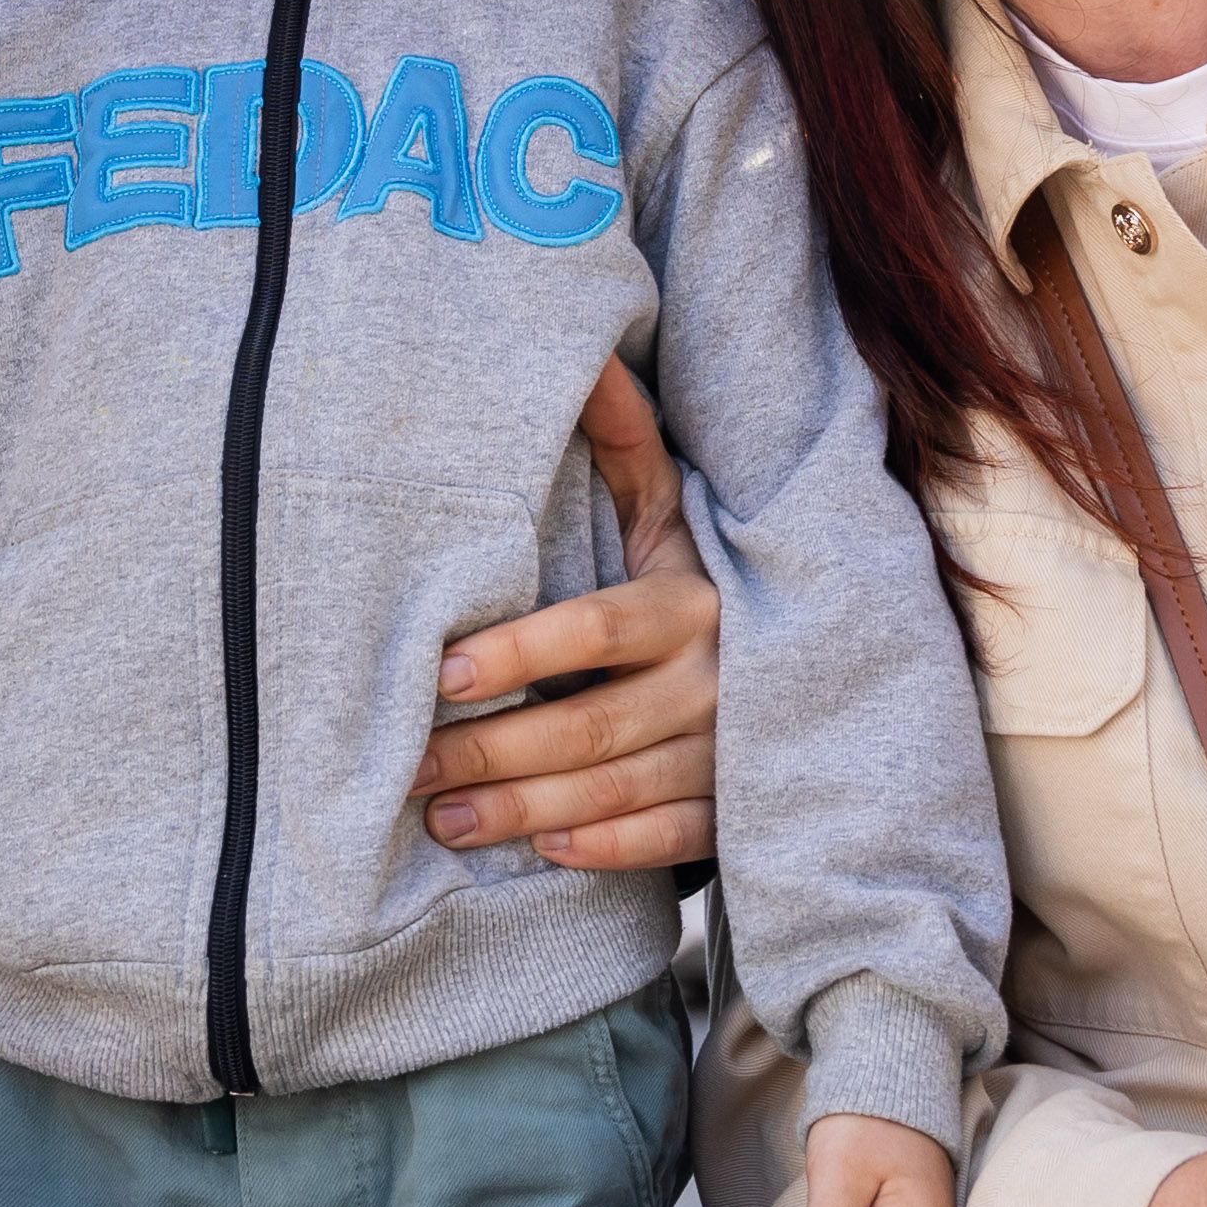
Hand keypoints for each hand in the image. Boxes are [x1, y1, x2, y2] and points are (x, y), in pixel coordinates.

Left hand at [419, 357, 718, 869]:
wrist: (799, 673)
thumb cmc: (689, 589)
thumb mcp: (668, 517)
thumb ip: (623, 445)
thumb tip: (588, 353)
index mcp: (691, 602)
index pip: (598, 629)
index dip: (521, 652)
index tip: (442, 675)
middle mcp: (718, 681)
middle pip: (594, 724)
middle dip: (494, 752)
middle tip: (407, 771)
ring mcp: (729, 754)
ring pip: (619, 790)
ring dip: (525, 811)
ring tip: (441, 818)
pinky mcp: (736, 814)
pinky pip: (668, 841)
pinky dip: (604, 849)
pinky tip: (540, 854)